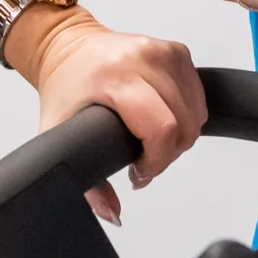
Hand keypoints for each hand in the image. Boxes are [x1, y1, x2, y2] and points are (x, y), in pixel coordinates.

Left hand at [22, 10, 205, 225]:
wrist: (67, 44)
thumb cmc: (64, 84)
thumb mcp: (59, 133)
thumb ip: (86, 182)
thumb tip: (113, 212)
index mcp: (114, 75)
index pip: (162, 127)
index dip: (156, 161)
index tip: (139, 171)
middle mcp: (143, 58)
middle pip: (183, 123)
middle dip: (167, 154)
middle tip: (144, 160)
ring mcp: (163, 51)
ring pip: (195, 111)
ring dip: (180, 136)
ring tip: (151, 141)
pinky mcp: (176, 50)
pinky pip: (198, 94)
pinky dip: (187, 114)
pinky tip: (162, 120)